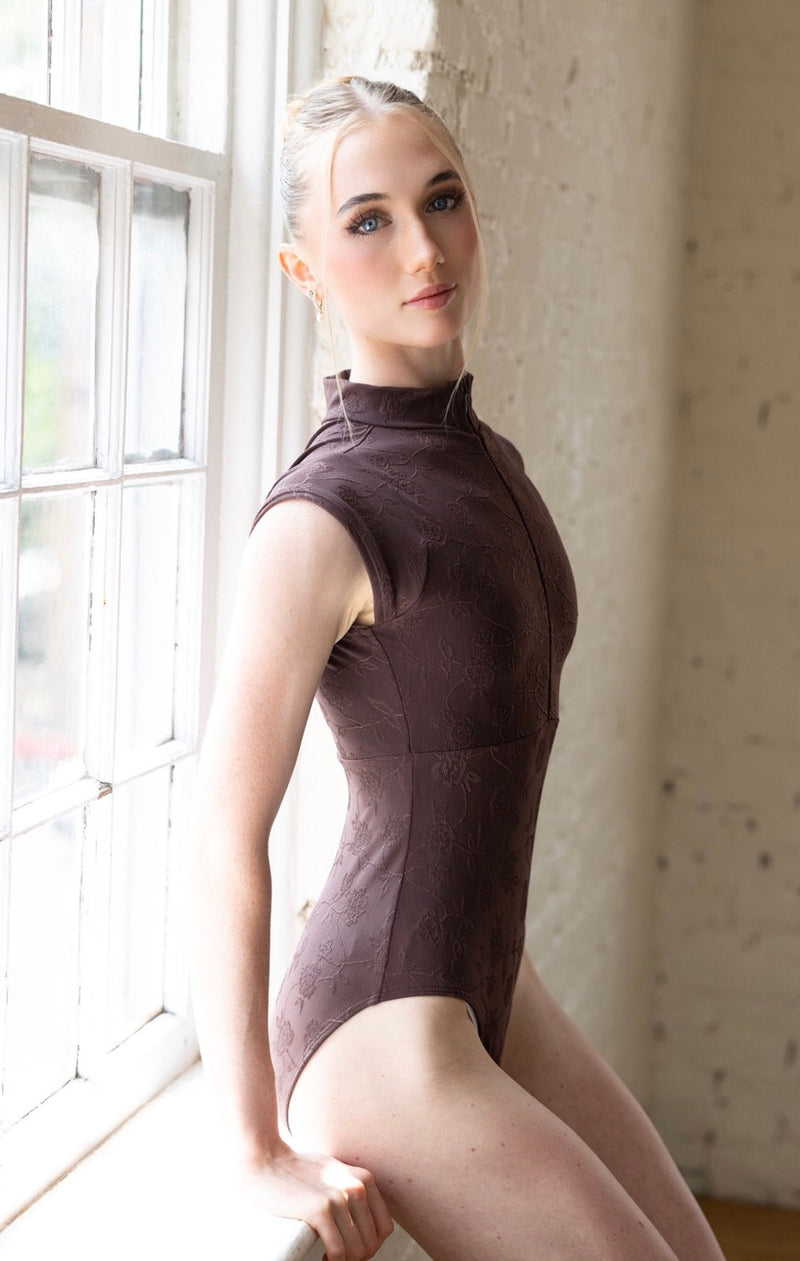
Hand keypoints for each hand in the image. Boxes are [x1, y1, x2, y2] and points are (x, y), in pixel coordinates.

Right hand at [239, 1140, 393, 1260]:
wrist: (265, 1160)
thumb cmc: (295, 1170)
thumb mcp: (334, 1173)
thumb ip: (351, 1189)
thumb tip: (364, 1220)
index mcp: (363, 1179)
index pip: (384, 1227)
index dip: (371, 1245)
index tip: (352, 1248)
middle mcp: (357, 1187)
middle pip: (372, 1241)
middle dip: (357, 1256)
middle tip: (338, 1256)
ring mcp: (339, 1197)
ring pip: (358, 1250)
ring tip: (329, 1258)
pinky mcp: (320, 1210)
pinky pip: (339, 1251)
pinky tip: (322, 1258)